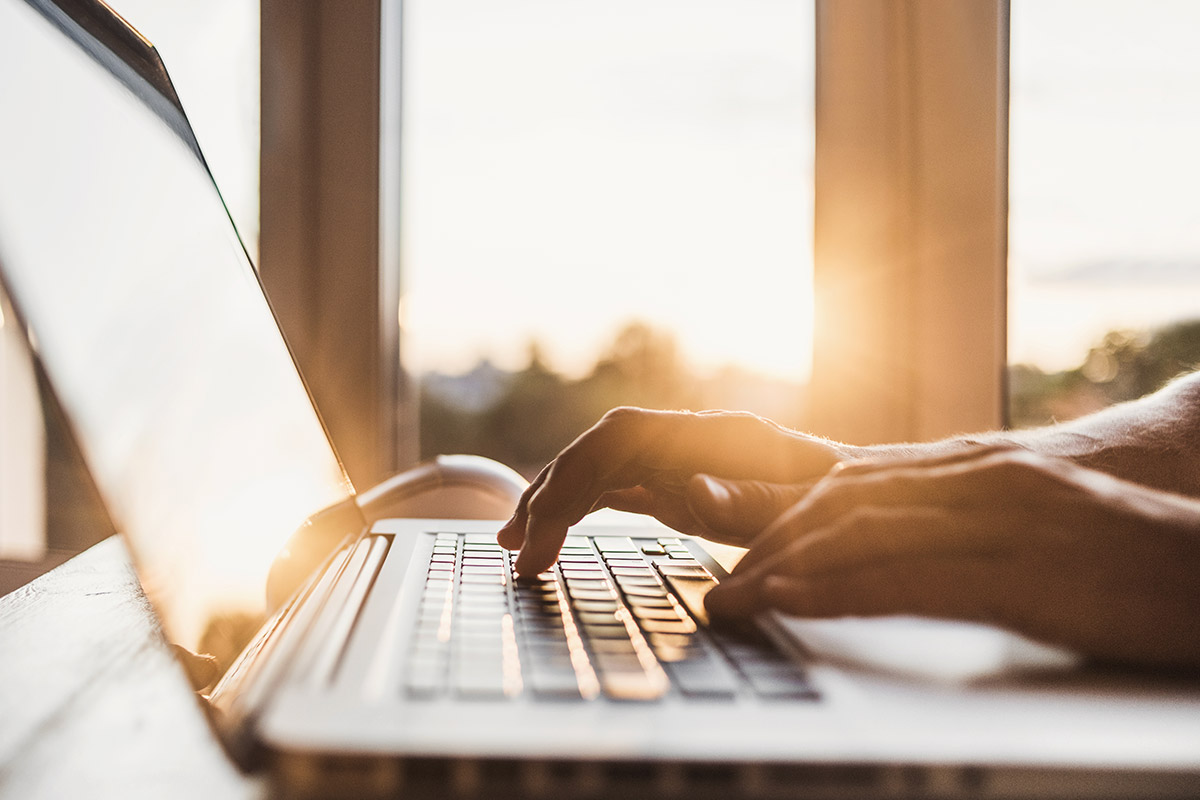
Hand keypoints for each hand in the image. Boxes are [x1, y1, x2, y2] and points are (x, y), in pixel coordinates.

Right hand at [497, 407, 847, 575]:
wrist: (871, 501)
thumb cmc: (846, 509)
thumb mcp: (810, 511)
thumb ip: (754, 500)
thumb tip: (690, 491)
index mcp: (718, 436)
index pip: (621, 438)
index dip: (573, 476)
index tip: (544, 531)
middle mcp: (691, 438)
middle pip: (599, 450)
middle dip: (551, 495)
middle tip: (519, 554)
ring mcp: (682, 458)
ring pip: (599, 466)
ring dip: (553, 501)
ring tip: (514, 546)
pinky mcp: (679, 481)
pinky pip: (614, 486)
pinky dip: (578, 509)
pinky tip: (550, 534)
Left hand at [705, 447, 1199, 669]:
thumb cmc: (1124, 556)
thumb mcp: (1030, 523)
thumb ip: (962, 524)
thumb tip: (896, 551)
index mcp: (977, 467)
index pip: (855, 483)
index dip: (786, 516)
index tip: (743, 554)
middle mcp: (978, 478)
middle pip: (842, 501)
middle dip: (770, 543)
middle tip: (725, 585)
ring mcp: (999, 518)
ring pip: (860, 530)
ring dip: (783, 567)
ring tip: (735, 599)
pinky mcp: (1021, 571)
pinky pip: (908, 576)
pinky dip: (838, 588)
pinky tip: (793, 601)